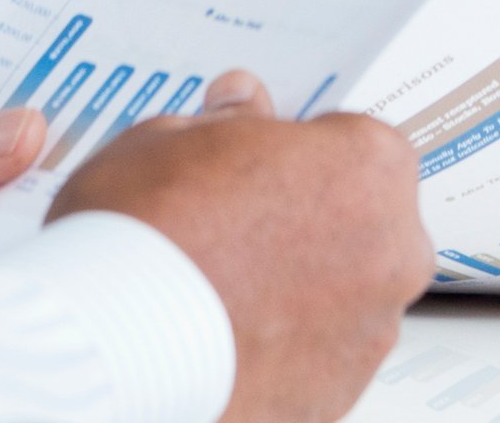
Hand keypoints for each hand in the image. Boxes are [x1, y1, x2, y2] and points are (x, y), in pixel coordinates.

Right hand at [58, 70, 430, 422]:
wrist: (108, 342)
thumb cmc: (141, 239)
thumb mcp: (168, 138)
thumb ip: (225, 120)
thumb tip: (239, 106)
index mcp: (368, 167)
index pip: (356, 144)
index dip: (301, 152)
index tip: (264, 165)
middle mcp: (392, 251)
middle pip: (362, 222)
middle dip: (310, 221)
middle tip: (235, 226)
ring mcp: (370, 331)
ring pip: (346, 295)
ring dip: (302, 288)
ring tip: (223, 286)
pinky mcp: (338, 395)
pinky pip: (322, 356)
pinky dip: (288, 345)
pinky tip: (230, 331)